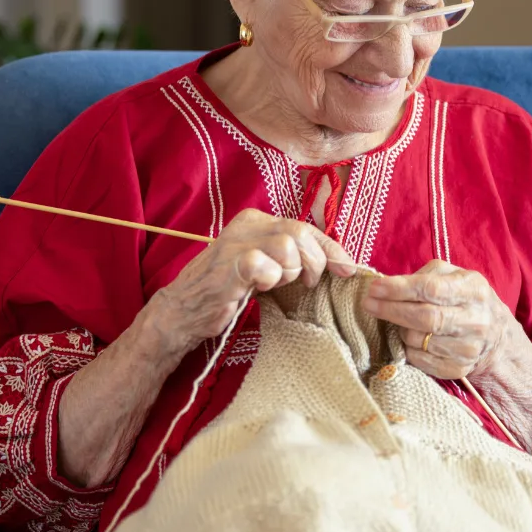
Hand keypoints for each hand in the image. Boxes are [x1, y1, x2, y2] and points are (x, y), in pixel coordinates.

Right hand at [146, 209, 355, 351]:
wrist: (183, 310)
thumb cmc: (228, 290)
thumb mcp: (265, 267)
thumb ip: (292, 257)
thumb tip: (335, 261)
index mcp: (257, 220)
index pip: (306, 227)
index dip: (332, 248)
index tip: (347, 269)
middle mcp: (247, 225)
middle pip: (302, 233)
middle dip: (315, 262)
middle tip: (308, 283)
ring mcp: (236, 243)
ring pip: (288, 246)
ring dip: (290, 272)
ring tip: (275, 284)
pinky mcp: (228, 265)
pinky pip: (264, 265)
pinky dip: (269, 279)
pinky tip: (258, 287)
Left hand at [361, 260, 515, 380]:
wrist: (497, 337)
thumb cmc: (466, 300)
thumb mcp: (454, 276)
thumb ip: (425, 276)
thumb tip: (388, 286)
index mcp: (474, 290)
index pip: (431, 289)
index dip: (399, 289)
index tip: (375, 288)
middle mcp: (475, 320)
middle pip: (424, 317)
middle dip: (390, 310)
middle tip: (369, 303)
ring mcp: (467, 348)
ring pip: (418, 340)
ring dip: (399, 329)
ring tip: (397, 320)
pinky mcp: (458, 369)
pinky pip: (419, 360)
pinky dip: (407, 348)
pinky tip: (409, 338)